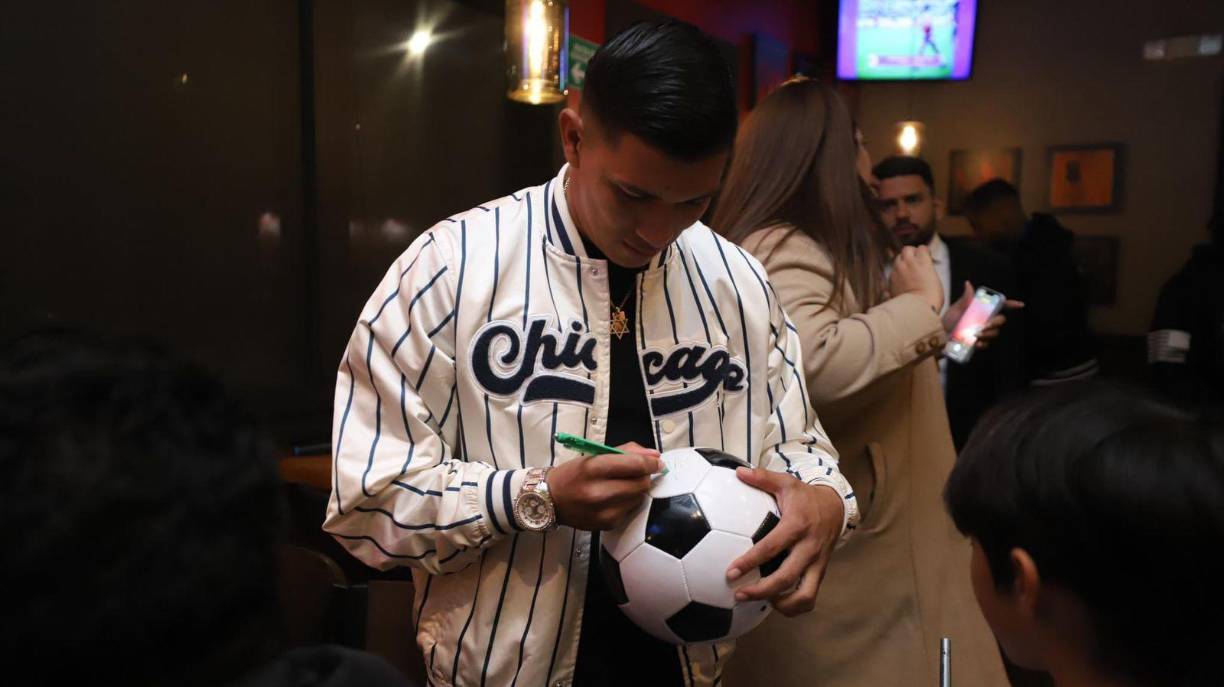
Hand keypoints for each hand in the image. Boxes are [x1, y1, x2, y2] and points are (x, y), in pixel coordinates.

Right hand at [548, 442, 661, 530]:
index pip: (634, 465)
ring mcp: (603, 512)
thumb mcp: (594, 455)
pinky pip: (630, 510)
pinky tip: (615, 498)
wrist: (550, 500)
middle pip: (640, 483)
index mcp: (593, 469)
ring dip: (637, 489)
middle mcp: (598, 492)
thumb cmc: (574, 474)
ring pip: (638, 498)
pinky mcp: (607, 524)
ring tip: (623, 485)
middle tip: (638, 472)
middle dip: (644, 476)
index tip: (657, 461)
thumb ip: (626, 452)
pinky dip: (628, 502)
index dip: (650, 463)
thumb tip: (655, 455)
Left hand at [725, 467, 843, 616]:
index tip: (730, 572)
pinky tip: (774, 602)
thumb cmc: (804, 496)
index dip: (750, 562)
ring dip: (781, 604)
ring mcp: (818, 563)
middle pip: (787, 578)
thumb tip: (738, 472)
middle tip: (739, 594)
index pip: (771, 547)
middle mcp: (809, 548)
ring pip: (805, 595)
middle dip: (762, 591)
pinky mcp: (821, 573)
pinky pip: (810, 596)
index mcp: (797, 525)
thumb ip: (762, 478)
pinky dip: (793, 605)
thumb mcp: (786, 482)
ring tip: (759, 603)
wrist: (837, 507)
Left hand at [888, 246, 943, 312]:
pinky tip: (903, 281)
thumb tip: (923, 268)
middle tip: (916, 261)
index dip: (925, 253)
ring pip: (897, 258)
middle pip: (907, 249)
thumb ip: (926, 269)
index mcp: (922, 261)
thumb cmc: (931, 297)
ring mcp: (897, 270)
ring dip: (903, 262)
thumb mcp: (934, 279)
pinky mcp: (890, 279)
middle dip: (911, 253)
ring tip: (908, 271)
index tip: (927, 258)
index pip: (922, 248)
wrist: (916, 309)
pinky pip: (893, 271)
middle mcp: (908, 262)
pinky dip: (897, 273)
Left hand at [941, 281, 1024, 349]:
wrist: (940, 336)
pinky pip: (986, 344)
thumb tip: (968, 284)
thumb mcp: (956, 309)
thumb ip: (965, 299)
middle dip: (995, 322)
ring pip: (994, 332)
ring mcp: (983, 332)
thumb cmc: (948, 320)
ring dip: (986, 333)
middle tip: (985, 324)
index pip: (1000, 306)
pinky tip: (974, 342)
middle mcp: (985, 320)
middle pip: (1001, 320)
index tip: (1020, 305)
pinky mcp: (979, 343)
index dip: (1011, 304)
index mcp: (982, 310)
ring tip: (974, 333)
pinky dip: (981, 343)